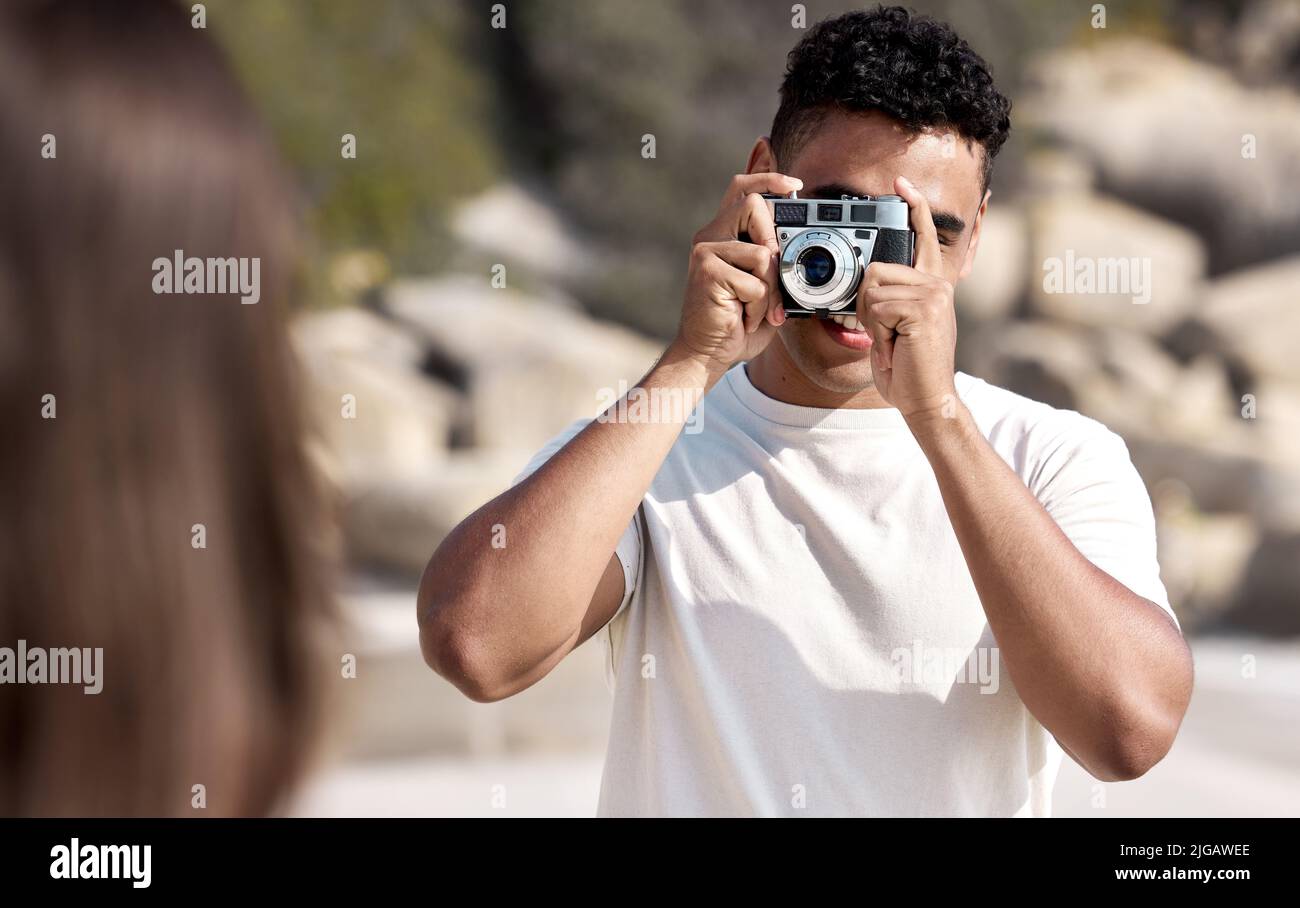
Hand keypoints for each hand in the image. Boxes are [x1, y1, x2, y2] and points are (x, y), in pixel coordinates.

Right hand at [669, 172, 801, 377]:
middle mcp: (710, 237)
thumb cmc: (737, 322)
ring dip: (770, 288)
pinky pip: (755, 281)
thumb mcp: (765, 286)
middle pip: (752, 204)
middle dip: (773, 239)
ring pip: (762, 252)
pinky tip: (745, 317)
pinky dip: (760, 306)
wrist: (708, 354)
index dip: (769, 178)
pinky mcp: (707, 271)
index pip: (742, 188)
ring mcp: (706, 252)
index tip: (795, 186)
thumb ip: (775, 261)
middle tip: (772, 273)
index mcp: (723, 234)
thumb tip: (797, 245)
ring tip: (756, 308)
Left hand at [857, 175, 958, 423]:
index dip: (913, 208)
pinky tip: (897, 346)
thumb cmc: (908, 367)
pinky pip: (878, 306)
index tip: (901, 185)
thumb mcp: (896, 327)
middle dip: (868, 306)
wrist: (927, 399)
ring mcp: (934, 294)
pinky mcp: (925, 307)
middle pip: (876, 269)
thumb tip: (869, 279)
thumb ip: (889, 299)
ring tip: (893, 342)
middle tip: (887, 335)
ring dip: (872, 321)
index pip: (924, 238)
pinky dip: (878, 331)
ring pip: (872, 288)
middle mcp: (937, 284)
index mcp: (933, 285)